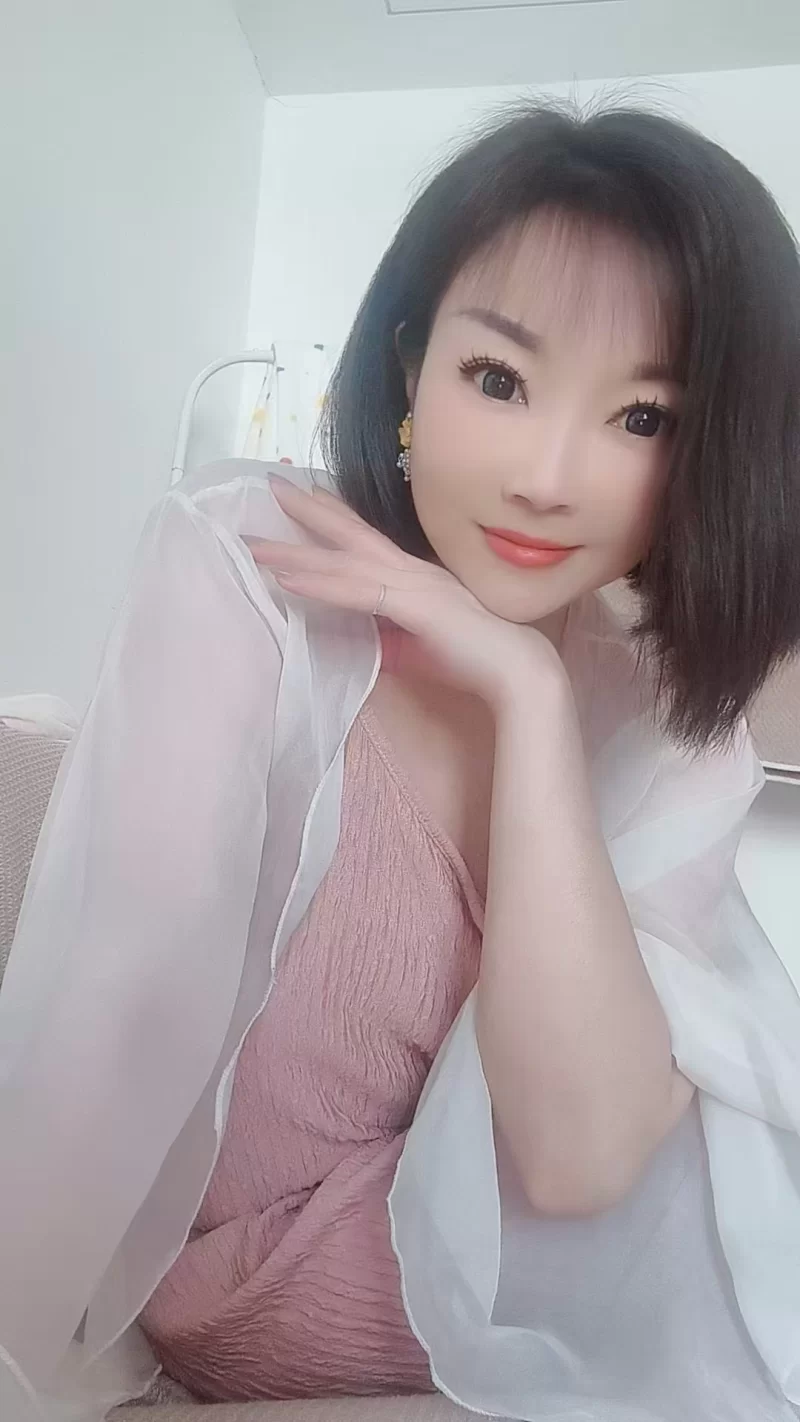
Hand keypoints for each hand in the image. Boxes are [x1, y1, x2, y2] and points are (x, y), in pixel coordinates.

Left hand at [246, 476, 565, 713]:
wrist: (519, 669)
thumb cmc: (476, 658)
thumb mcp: (419, 646)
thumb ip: (390, 639)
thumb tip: (364, 640)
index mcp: (414, 575)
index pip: (365, 540)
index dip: (333, 517)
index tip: (303, 497)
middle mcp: (410, 569)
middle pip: (349, 534)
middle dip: (308, 510)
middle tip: (270, 485)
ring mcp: (411, 583)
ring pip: (343, 561)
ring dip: (297, 552)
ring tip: (256, 543)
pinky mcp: (413, 605)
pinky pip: (357, 591)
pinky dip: (321, 584)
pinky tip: (289, 580)